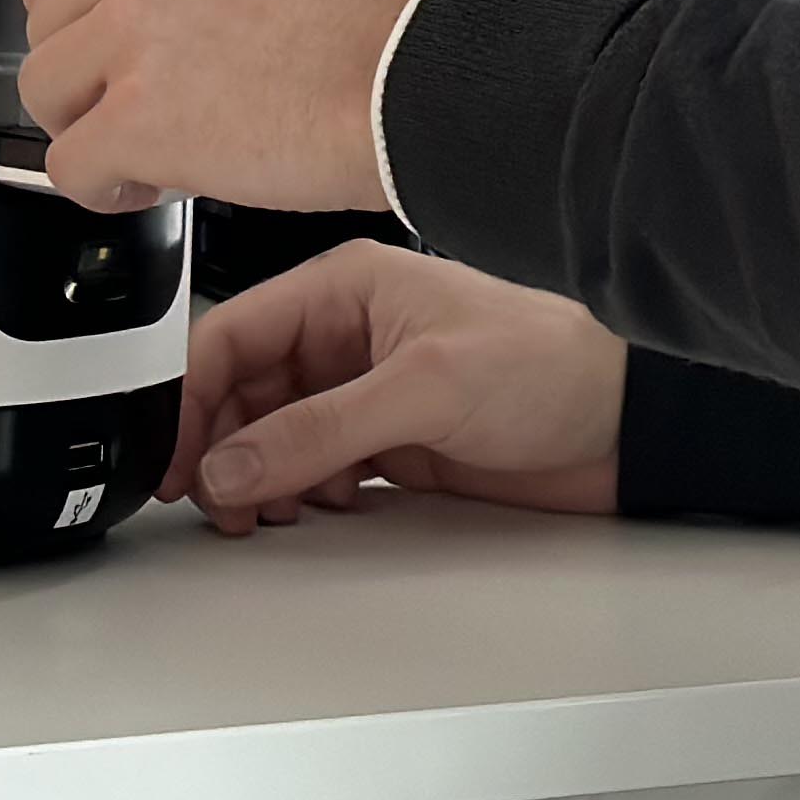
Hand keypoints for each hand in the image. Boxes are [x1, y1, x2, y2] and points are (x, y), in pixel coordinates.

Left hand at [11, 0, 432, 214]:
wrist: (417, 75)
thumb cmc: (372, 16)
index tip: (75, 20)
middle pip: (45, 25)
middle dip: (92, 72)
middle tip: (152, 95)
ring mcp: (129, 29)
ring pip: (48, 96)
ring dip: (97, 127)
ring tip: (164, 139)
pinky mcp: (136, 116)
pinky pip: (69, 168)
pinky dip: (106, 186)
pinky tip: (160, 179)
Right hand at [168, 241, 626, 530]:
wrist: (625, 423)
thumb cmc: (551, 364)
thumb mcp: (425, 386)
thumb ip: (321, 428)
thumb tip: (232, 464)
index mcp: (346, 288)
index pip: (232, 336)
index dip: (191, 400)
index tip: (175, 462)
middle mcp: (348, 335)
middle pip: (242, 392)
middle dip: (221, 448)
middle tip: (219, 502)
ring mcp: (367, 390)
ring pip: (272, 435)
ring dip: (257, 476)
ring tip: (265, 511)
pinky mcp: (390, 440)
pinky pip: (314, 468)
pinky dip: (299, 493)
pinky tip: (317, 507)